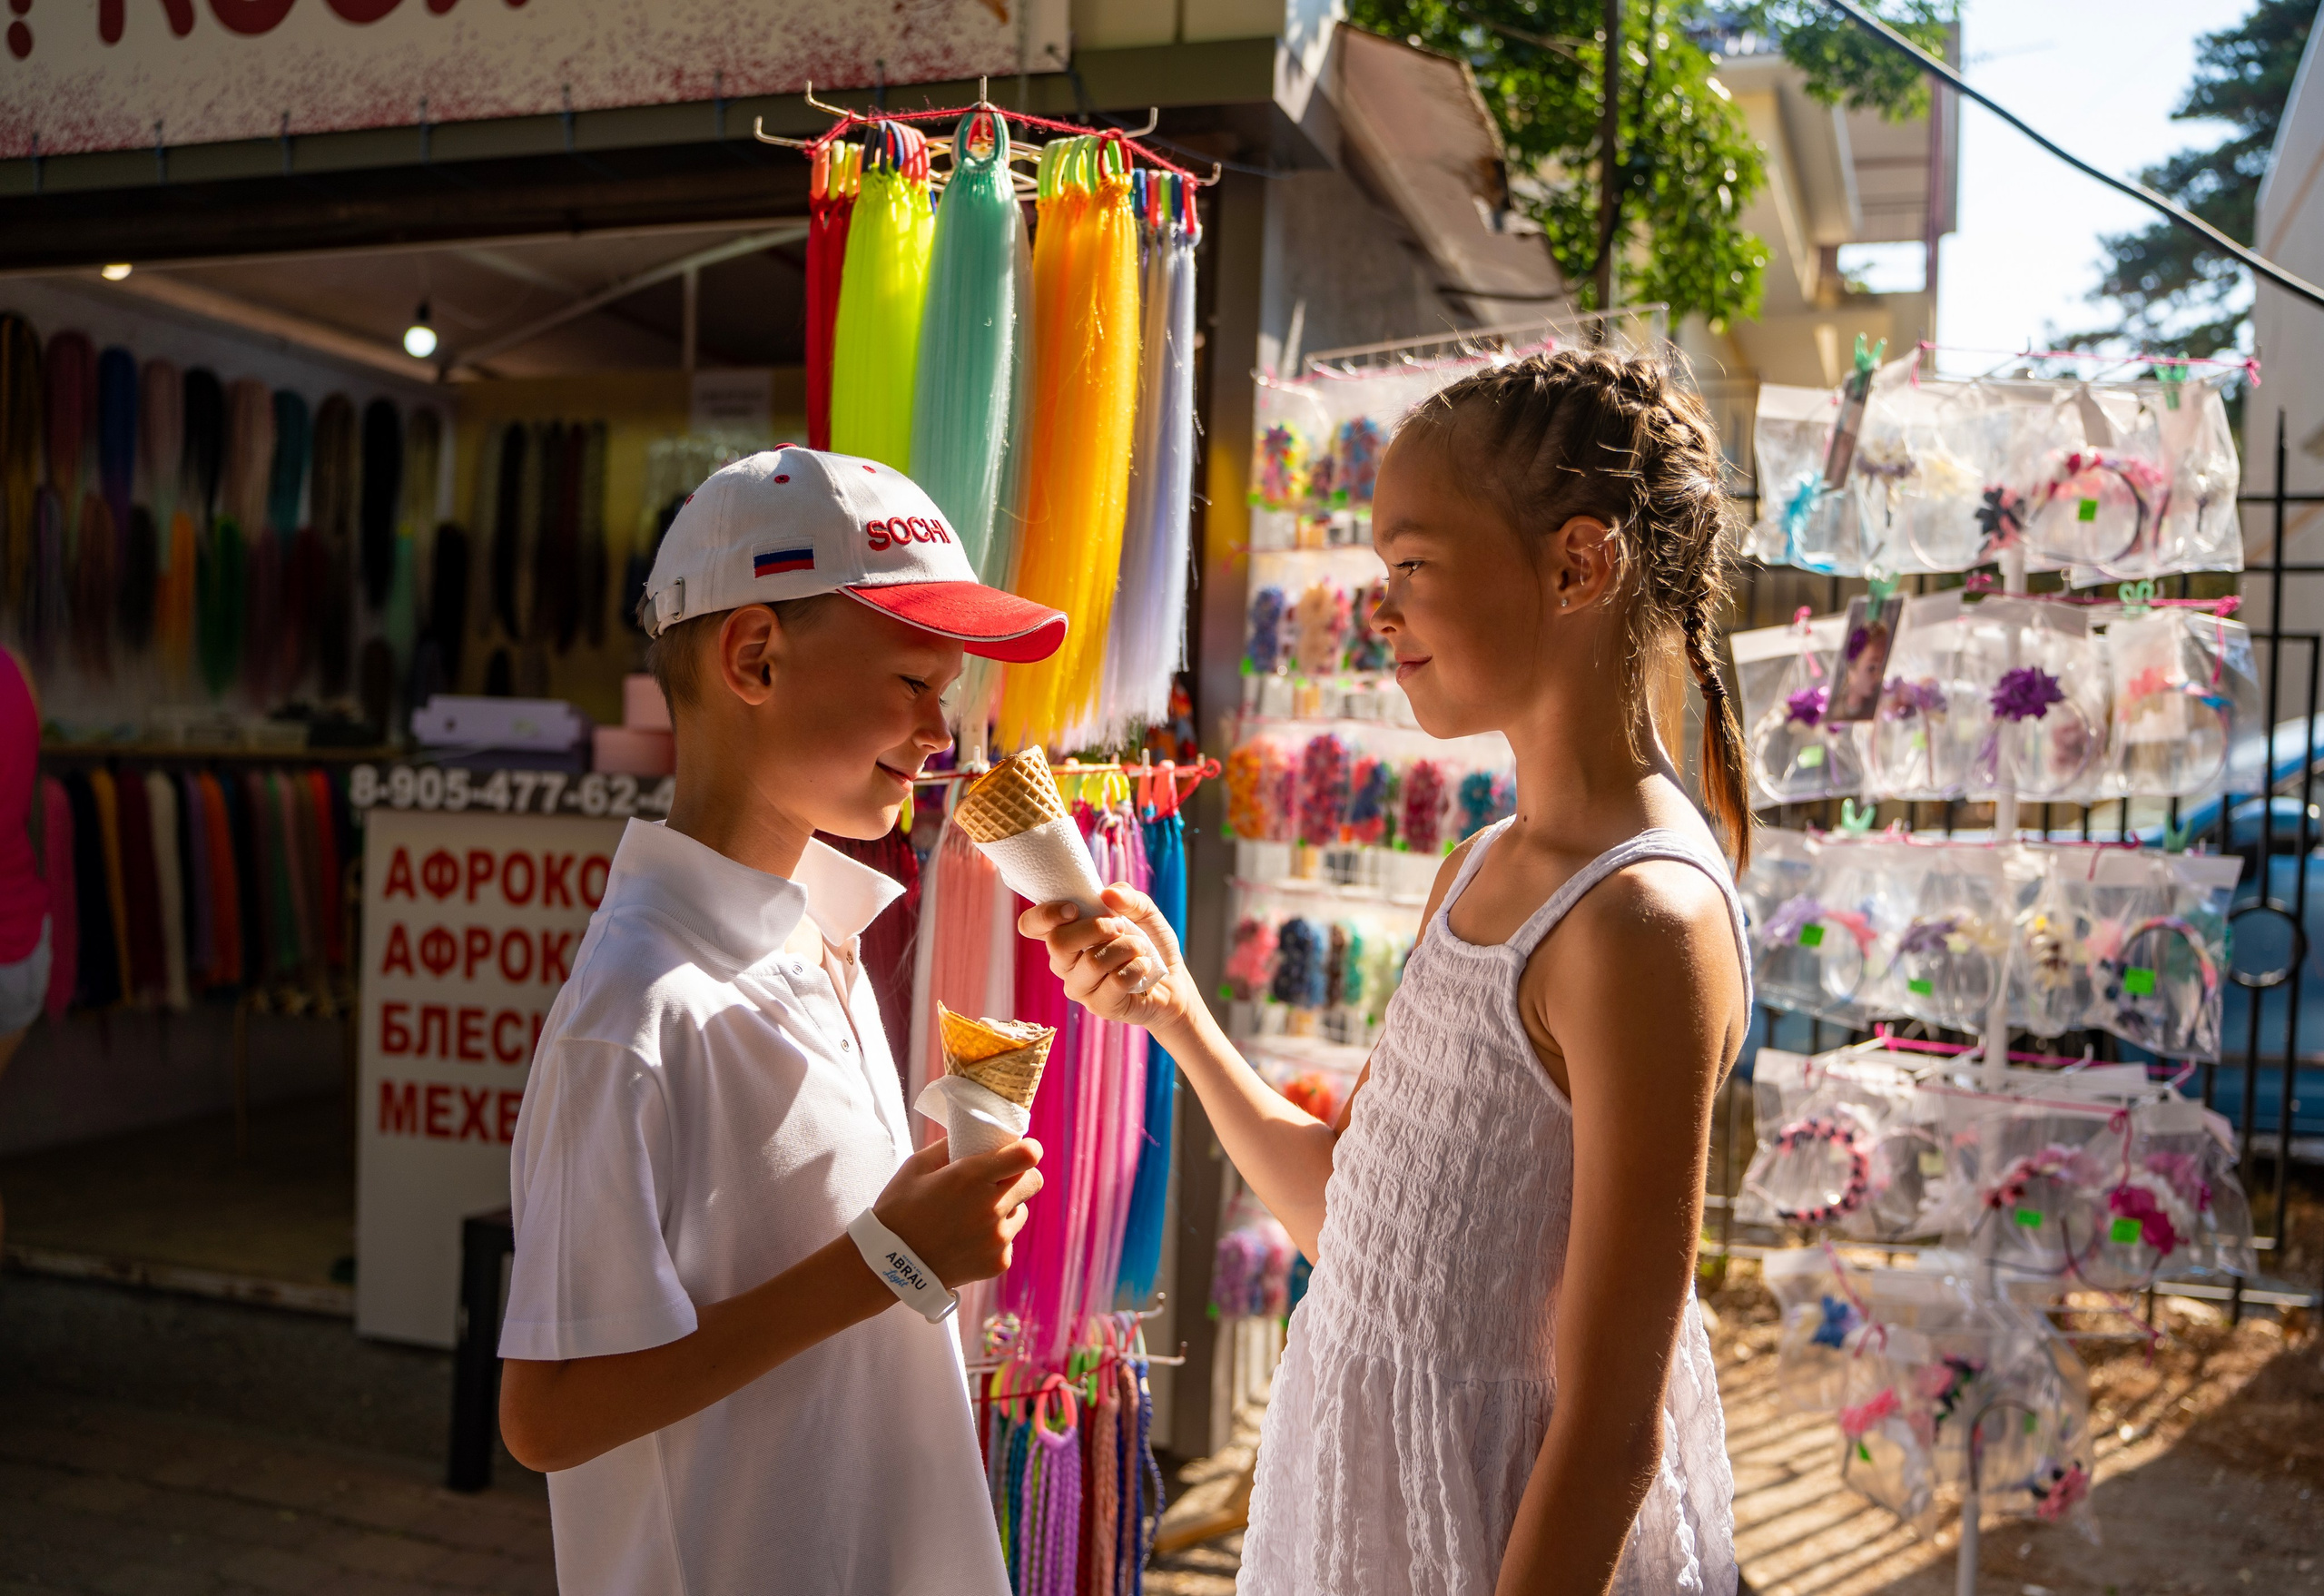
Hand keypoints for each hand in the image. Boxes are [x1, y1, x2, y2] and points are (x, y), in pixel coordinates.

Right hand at [872, 1134, 1043, 1289]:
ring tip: (973, 1216)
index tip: (1018, 1152)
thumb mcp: (917, 1165)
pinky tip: (967, 1241)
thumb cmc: (899, 1209)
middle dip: (1019, 1177)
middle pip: (1034, 1181)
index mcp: (971, 1177)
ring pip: (1021, 1212)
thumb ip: (950, 1145)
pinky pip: (1009, 1240)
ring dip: (1006, 1209)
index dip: (1026, 1150)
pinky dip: (995, 1238)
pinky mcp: (998, 1262)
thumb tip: (977, 1135)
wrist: (889, 1265)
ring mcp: (997, 1238)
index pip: (1028, 1155)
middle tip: (995, 1182)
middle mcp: (990, 1207)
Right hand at [1019, 885, 1195, 1032]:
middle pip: (1058, 942)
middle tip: (1120, 927)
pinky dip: (1137, 967)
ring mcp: (1079, 987)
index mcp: (1065, 934)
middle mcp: (1064, 963)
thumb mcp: (1144, 912)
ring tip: (1140, 949)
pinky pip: (1115, 981)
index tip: (1073, 909)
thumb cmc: (1150, 946)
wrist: (1173, 983)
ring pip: (1092, 961)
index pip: (1030, 925)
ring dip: (1126, 947)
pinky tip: (1143, 968)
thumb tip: (1107, 894)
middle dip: (1096, 927)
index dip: (1044, 915)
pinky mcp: (1099, 1006)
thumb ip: (1128, 897)